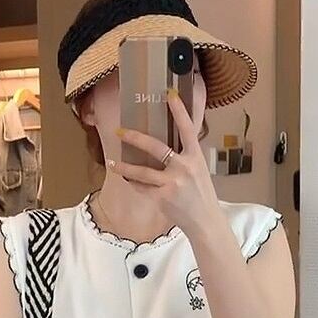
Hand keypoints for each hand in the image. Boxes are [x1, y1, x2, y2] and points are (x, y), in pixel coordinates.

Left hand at [109, 89, 221, 235]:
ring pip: (142, 172)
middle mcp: (184, 168)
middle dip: (135, 138)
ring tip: (111, 162)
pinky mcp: (162, 198)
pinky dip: (133, 183)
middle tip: (120, 131)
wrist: (205, 221)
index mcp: (195, 157)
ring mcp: (172, 184)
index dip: (179, 111)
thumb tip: (167, 146)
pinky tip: (126, 179)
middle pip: (155, 147)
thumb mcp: (199, 171)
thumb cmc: (201, 195)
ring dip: (124, 167)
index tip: (169, 95)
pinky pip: (142, 188)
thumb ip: (185, 158)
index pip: (187, 130)